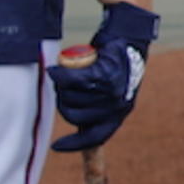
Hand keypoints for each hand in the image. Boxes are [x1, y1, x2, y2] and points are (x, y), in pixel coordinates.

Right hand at [48, 1, 158, 151]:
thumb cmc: (116, 64)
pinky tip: (55, 69)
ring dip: (63, 87)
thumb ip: (97, 111)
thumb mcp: (112, 92)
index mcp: (120, 113)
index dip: (74, 145)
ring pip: (71, 98)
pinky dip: (60, 74)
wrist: (128, 36)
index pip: (96, 138)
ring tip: (70, 74)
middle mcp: (118, 105)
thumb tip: (85, 141)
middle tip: (66, 87)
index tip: (56, 147)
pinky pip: (72, 80)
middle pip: (74, 116)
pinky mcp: (103, 73)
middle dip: (64, 102)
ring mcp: (111, 90)